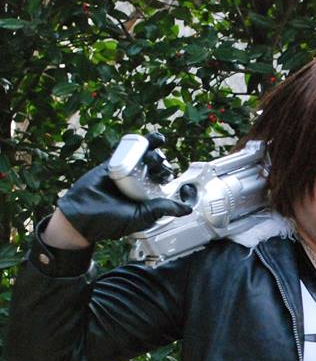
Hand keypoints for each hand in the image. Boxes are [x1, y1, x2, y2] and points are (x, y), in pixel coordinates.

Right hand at [57, 135, 190, 242]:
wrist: (81, 215)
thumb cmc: (110, 222)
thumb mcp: (143, 217)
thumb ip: (163, 209)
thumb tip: (187, 208)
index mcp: (148, 200)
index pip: (167, 189)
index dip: (178, 185)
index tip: (188, 186)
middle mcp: (139, 185)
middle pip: (158, 171)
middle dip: (164, 169)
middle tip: (162, 173)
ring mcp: (127, 173)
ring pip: (146, 159)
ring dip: (156, 155)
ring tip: (157, 156)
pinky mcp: (113, 163)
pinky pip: (129, 150)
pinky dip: (142, 143)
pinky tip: (155, 138)